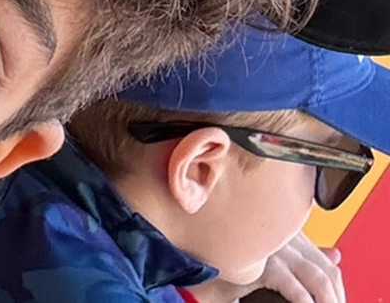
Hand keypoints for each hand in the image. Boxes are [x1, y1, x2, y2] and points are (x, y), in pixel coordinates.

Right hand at [184, 232, 343, 302]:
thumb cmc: (215, 263)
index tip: (336, 295)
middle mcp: (277, 232)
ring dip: (329, 301)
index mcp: (276, 225)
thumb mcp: (262, 259)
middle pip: (326, 268)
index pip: (321, 255)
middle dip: (337, 294)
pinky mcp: (261, 264)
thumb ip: (298, 256)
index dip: (334, 279)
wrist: (184, 270)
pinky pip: (299, 292)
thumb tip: (335, 254)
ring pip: (320, 278)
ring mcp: (270, 246)